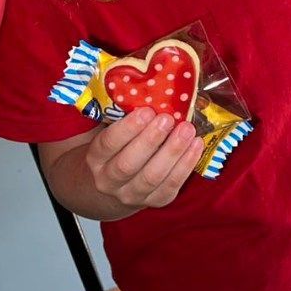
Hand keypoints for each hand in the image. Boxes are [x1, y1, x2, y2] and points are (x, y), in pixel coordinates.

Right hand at [84, 108, 203, 218]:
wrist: (112, 186)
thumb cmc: (115, 148)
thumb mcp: (107, 131)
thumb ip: (120, 115)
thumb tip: (147, 88)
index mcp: (94, 159)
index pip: (108, 144)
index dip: (127, 129)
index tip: (146, 111)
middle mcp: (109, 180)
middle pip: (128, 164)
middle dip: (150, 140)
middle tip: (168, 119)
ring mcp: (131, 194)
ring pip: (152, 176)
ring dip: (172, 152)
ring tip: (187, 130)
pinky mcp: (154, 201)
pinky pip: (171, 186)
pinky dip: (186, 166)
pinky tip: (196, 145)